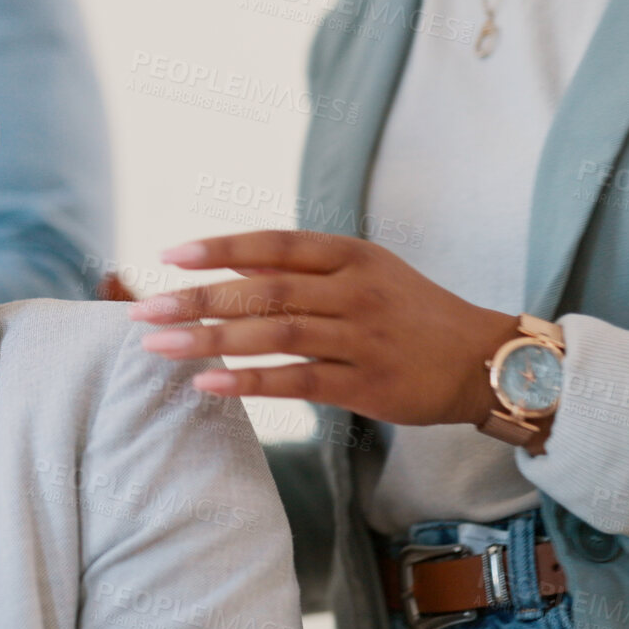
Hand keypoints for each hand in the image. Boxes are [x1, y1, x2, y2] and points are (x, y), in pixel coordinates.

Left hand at [125, 230, 519, 426]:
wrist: (482, 360)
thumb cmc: (410, 313)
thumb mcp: (363, 275)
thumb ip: (299, 271)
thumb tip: (230, 265)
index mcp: (350, 256)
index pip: (275, 243)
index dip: (221, 247)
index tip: (170, 254)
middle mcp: (354, 291)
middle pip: (264, 291)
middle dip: (197, 299)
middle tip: (146, 310)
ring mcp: (360, 337)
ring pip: (273, 335)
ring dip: (210, 340)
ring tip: (159, 347)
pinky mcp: (365, 383)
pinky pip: (296, 381)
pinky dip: (248, 382)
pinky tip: (207, 385)